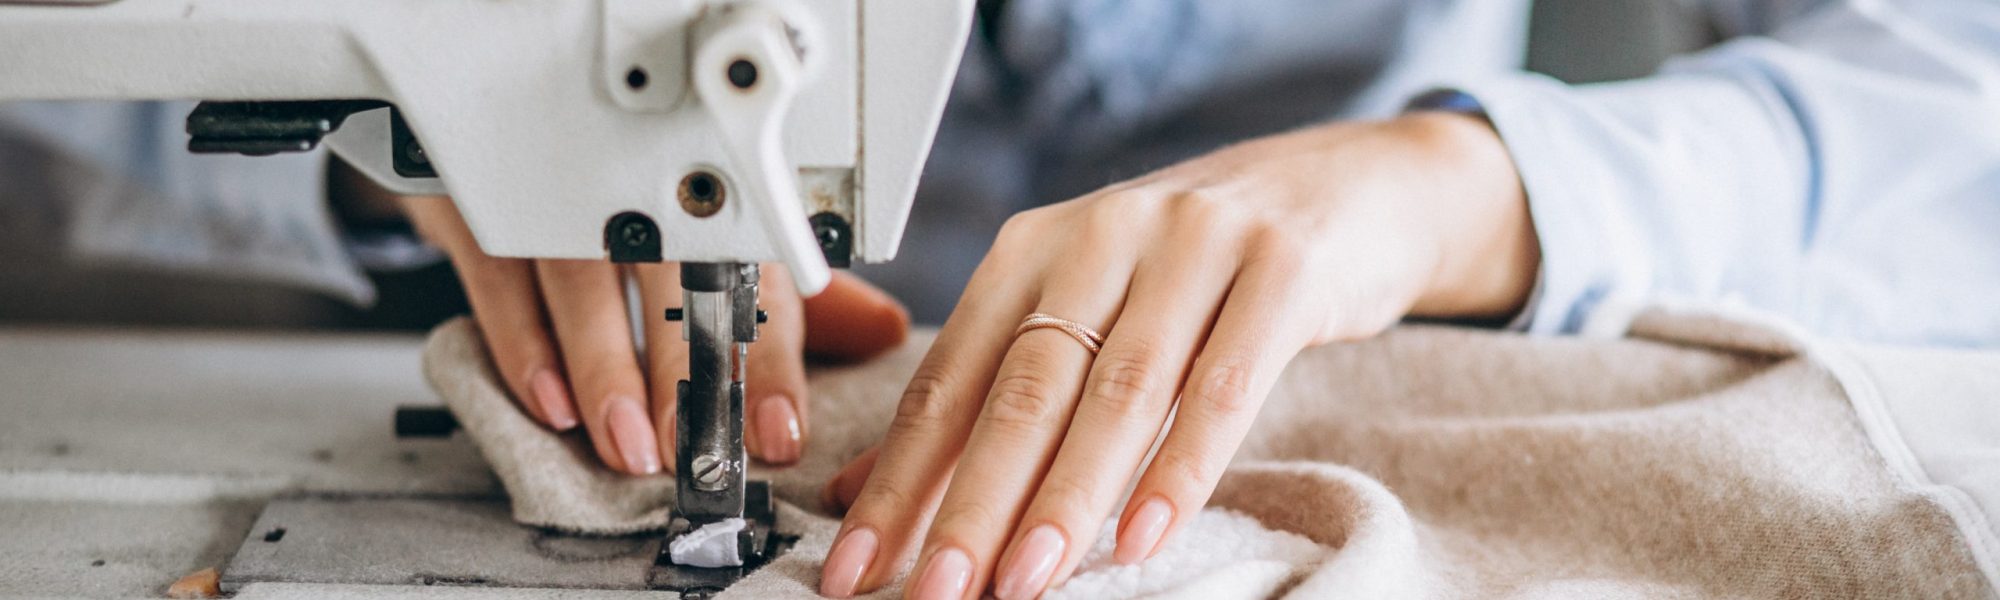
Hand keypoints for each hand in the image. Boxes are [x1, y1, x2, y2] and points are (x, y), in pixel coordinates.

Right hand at [398, 197, 909, 474]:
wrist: (502, 108)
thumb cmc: (623, 191)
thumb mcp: (710, 232)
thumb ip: (786, 292)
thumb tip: (884, 330)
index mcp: (706, 197)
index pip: (754, 278)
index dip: (769, 360)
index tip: (779, 429)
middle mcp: (635, 186)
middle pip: (671, 277)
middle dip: (686, 371)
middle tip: (693, 448)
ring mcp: (554, 190)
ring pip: (583, 277)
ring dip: (605, 369)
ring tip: (626, 444)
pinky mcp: (481, 199)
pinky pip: (499, 273)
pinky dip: (524, 344)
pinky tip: (550, 404)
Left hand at [816, 112, 1536, 598]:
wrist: (1347, 189)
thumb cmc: (1196, 267)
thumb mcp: (1086, 312)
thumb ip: (990, 396)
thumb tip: (868, 491)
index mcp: (1033, 248)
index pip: (950, 378)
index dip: (898, 477)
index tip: (858, 564)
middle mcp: (1103, 235)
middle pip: (1024, 388)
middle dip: (971, 502)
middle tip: (937, 591)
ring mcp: (1194, 244)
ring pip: (1118, 391)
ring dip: (1067, 499)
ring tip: (1026, 582)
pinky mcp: (1280, 269)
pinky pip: (1224, 385)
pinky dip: (1180, 468)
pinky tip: (1145, 535)